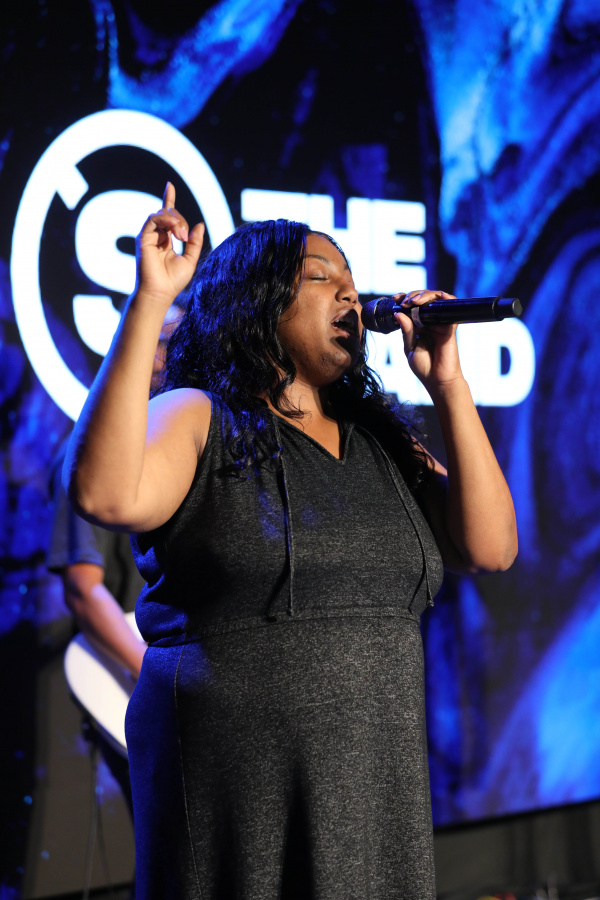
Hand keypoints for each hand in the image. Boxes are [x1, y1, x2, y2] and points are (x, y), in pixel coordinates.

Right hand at [135, 182, 203, 306]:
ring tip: (182, 236)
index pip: (167, 216)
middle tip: (186, 237)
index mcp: (166, 240)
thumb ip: (195, 242)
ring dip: (175, 220)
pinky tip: (176, 231)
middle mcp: (156, 236)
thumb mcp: (190, 260)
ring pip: (161, 214)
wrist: (160, 293)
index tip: (169, 185)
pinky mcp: (143, 238)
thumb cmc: (173, 281)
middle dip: (181, 221)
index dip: (168, 199)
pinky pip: (153, 219)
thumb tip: (199, 224)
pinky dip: (166, 220)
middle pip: (169, 214)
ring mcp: (148, 236)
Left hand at [394, 290, 464, 392]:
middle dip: (412, 295)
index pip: (411, 307)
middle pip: (423, 299)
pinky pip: (450, 307)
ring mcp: (440, 322)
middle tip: (403, 302)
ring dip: (424, 295)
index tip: (395, 298)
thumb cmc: (424, 366)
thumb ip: (406, 330)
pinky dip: (443, 298)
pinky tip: (432, 299)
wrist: (438, 380)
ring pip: (435, 299)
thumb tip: (398, 313)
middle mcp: (429, 321)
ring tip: (413, 301)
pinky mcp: (450, 325)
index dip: (404, 299)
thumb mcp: (409, 347)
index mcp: (417, 326)